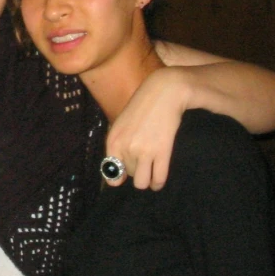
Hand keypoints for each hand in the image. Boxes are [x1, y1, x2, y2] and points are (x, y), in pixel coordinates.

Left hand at [105, 67, 188, 189]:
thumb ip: (118, 147)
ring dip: (147, 179)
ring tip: (151, 172)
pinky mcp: (162, 152)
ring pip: (142, 182)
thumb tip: (115, 180)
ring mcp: (143, 151)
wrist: (163, 93)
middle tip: (143, 160)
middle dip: (136, 170)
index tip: (126, 174)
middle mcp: (125, 148)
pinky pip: (158, 179)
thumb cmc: (142, 107)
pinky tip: (159, 179)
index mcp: (113, 140)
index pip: (111, 172)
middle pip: (129, 175)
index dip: (119, 177)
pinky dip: (158, 183)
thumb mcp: (121, 125)